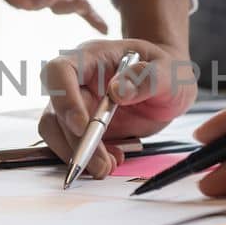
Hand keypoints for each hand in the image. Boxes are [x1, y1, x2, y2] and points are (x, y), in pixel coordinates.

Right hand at [38, 38, 198, 177]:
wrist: (169, 85)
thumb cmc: (166, 70)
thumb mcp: (168, 71)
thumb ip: (146, 78)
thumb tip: (117, 91)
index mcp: (93, 58)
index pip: (60, 71)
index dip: (64, 98)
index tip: (82, 125)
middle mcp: (78, 81)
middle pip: (56, 111)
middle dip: (76, 141)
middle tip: (102, 164)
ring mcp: (78, 105)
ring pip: (57, 132)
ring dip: (77, 154)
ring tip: (108, 167)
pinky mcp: (84, 127)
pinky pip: (73, 146)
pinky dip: (88, 159)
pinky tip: (113, 160)